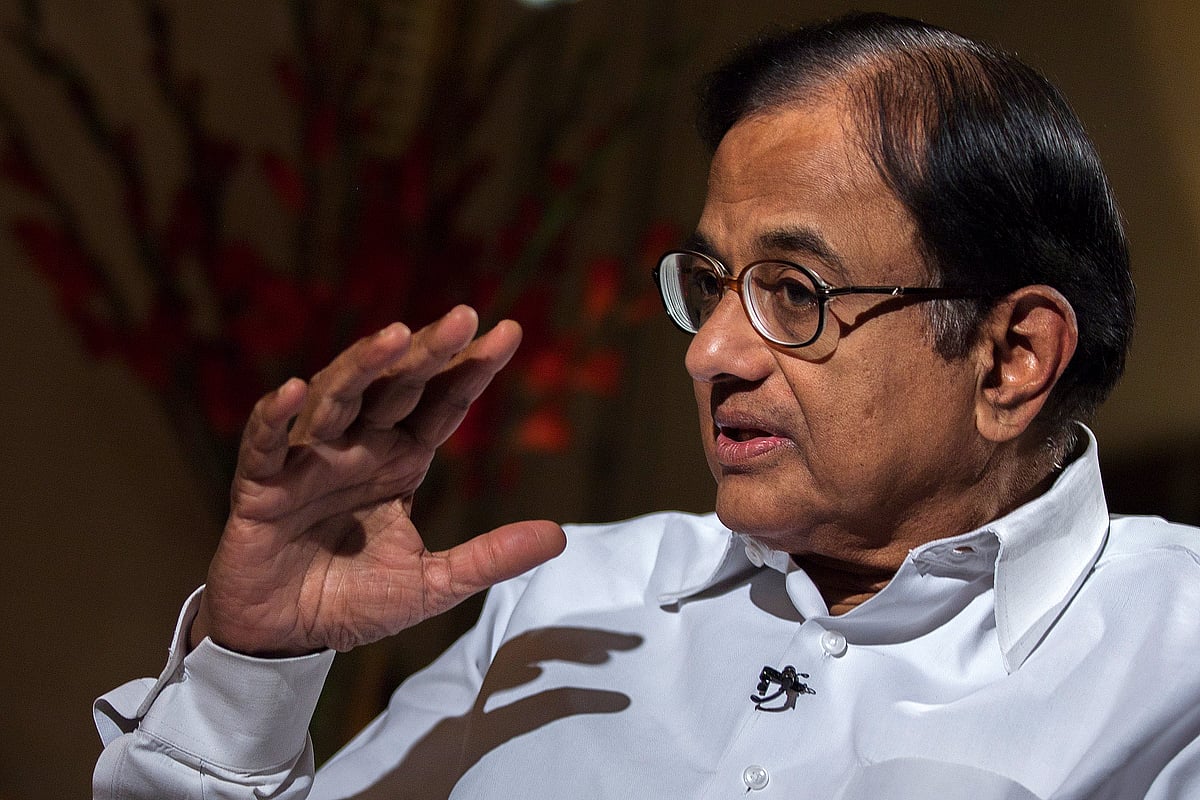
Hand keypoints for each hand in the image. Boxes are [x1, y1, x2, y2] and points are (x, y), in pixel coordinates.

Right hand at [191, 306, 566, 656]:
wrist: (285, 636)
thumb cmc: (354, 600)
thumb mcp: (432, 583)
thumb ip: (489, 557)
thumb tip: (559, 536)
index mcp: (400, 461)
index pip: (442, 405)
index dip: (471, 370)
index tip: (508, 332)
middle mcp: (358, 448)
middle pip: (396, 388)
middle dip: (429, 353)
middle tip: (464, 316)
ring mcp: (309, 462)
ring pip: (336, 398)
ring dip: (363, 366)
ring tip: (397, 335)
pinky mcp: (260, 487)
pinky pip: (265, 445)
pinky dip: (275, 417)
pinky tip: (295, 391)